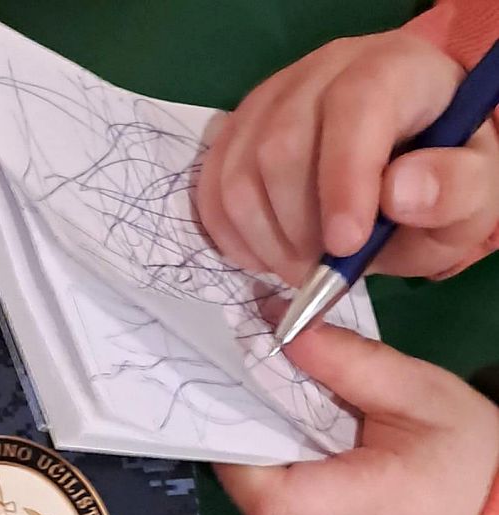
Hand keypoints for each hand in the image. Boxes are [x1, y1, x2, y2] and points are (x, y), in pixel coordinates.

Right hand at [197, 31, 498, 284]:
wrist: (402, 169)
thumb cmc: (438, 181)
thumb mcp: (474, 193)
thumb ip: (455, 190)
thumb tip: (400, 193)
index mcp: (393, 70)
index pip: (355, 107)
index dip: (343, 180)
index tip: (346, 246)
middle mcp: (321, 72)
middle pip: (281, 146)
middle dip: (297, 228)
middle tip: (321, 274)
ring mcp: (268, 102)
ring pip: (237, 174)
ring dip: (263, 240)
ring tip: (298, 267)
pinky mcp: (235, 136)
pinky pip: (210, 190)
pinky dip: (230, 236)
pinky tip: (265, 255)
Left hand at [215, 325, 498, 514]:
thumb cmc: (469, 458)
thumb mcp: (423, 393)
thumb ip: (350, 362)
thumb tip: (280, 328)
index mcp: (367, 512)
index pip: (270, 502)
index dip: (238, 455)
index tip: (237, 404)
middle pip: (260, 498)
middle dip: (257, 443)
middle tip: (269, 400)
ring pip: (268, 508)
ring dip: (275, 464)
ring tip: (303, 429)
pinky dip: (291, 486)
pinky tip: (315, 461)